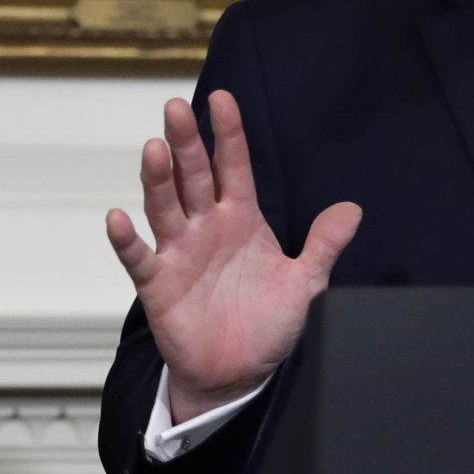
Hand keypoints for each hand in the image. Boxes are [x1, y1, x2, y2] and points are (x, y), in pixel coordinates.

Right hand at [106, 92, 361, 421]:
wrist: (238, 374)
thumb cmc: (266, 325)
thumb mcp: (304, 284)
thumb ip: (323, 245)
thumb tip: (353, 209)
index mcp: (241, 219)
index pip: (234, 166)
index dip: (228, 134)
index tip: (223, 98)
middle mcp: (206, 227)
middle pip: (193, 175)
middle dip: (186, 142)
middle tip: (176, 109)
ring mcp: (179, 252)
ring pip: (165, 206)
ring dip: (157, 178)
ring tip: (154, 149)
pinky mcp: (158, 284)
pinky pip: (140, 257)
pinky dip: (127, 239)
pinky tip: (119, 217)